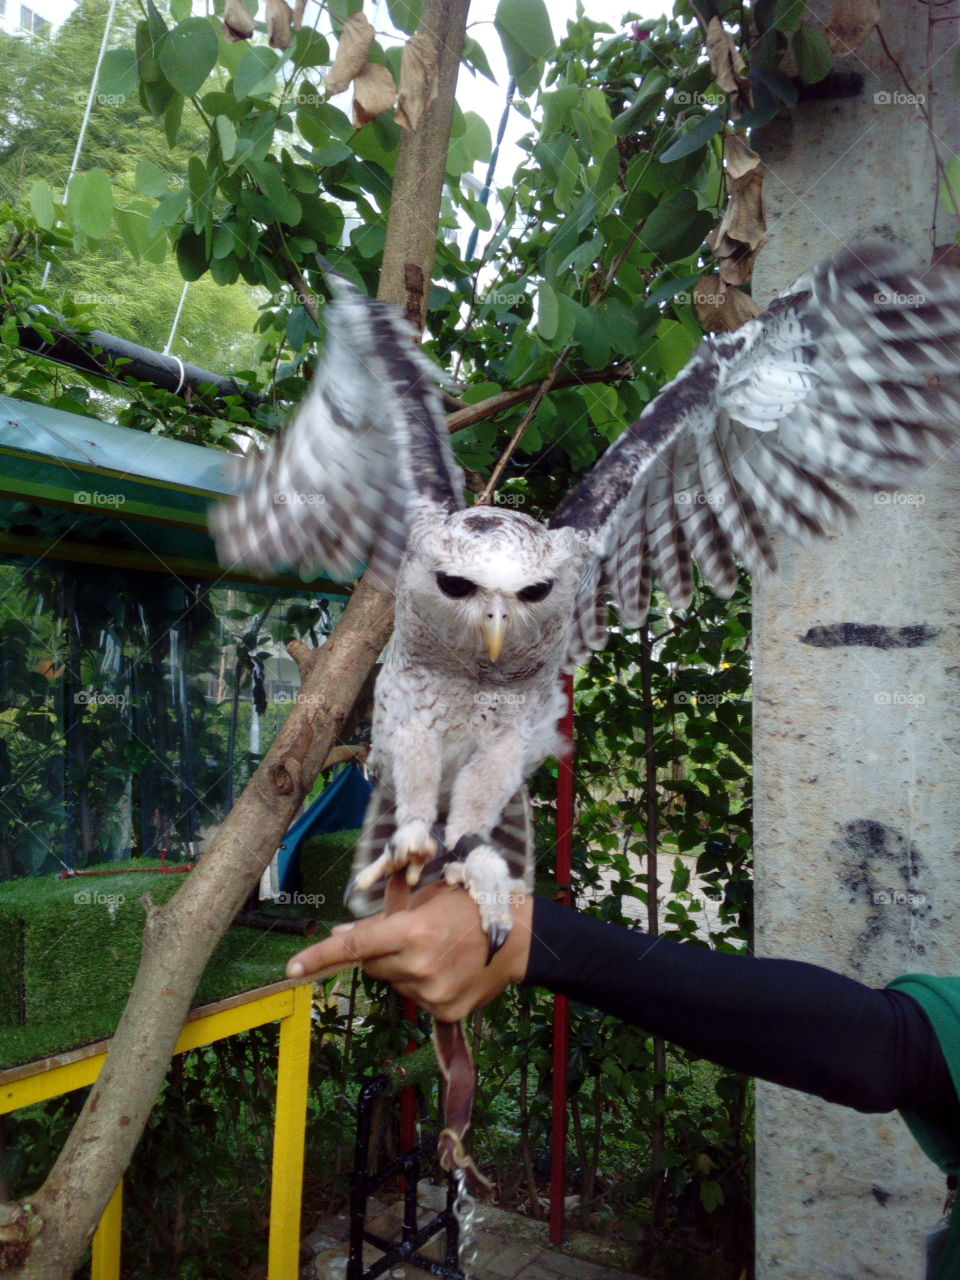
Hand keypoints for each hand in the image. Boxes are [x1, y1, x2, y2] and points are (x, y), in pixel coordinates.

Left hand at [286, 883, 532, 1021]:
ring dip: (404, 969)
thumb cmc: (469, 907)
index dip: (320, 955)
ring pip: (395, 983)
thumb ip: (386, 918)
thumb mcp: (427, 899)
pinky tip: (449, 971)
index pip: (355, 946)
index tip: (292, 968)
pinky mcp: (445, 1012)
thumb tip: (344, 933)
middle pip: (373, 966)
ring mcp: (432, 994)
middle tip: (409, 938)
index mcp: (411, 932)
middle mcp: (418, 966)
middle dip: (380, 953)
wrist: (519, 938)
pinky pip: (416, 999)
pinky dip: (424, 986)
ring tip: (438, 953)